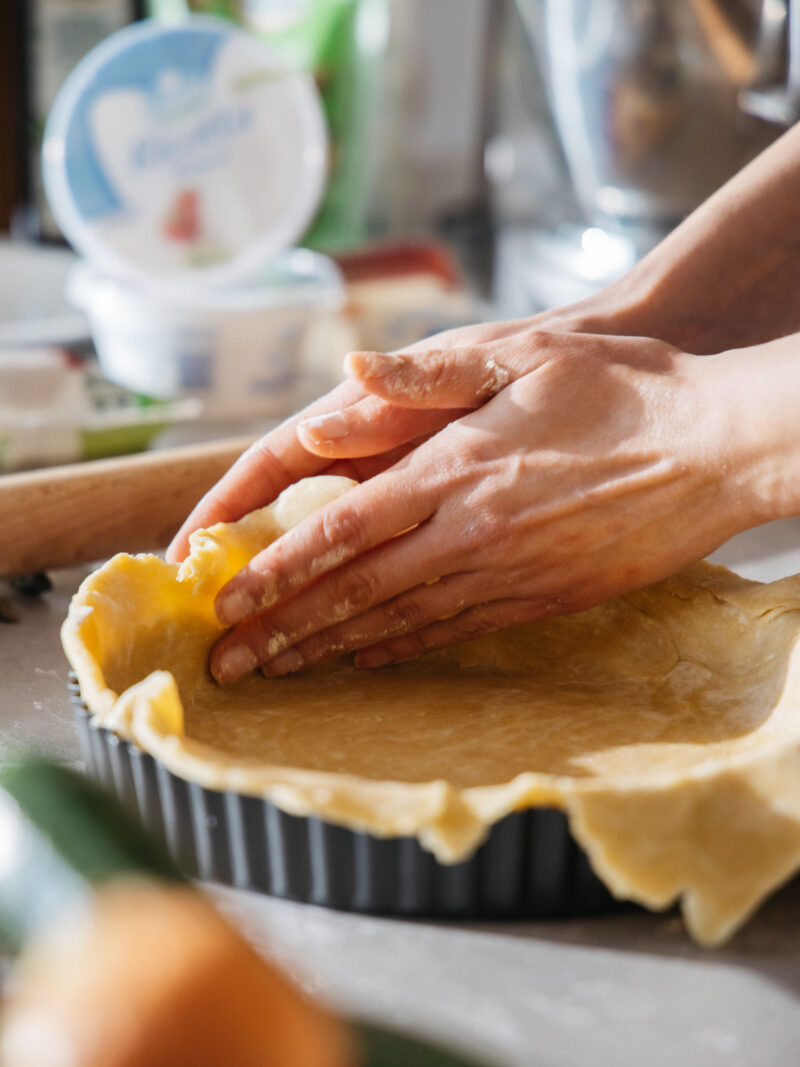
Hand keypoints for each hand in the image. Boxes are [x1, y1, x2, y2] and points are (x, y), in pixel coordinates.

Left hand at [207, 332, 766, 684]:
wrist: (720, 446)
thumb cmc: (625, 387)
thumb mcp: (525, 352)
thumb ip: (428, 369)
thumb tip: (347, 369)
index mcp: (455, 468)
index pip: (343, 530)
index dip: (278, 570)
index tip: (227, 602)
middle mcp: (471, 530)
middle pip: (357, 591)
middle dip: (284, 630)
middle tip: (228, 664)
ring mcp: (509, 571)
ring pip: (400, 622)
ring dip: (331, 649)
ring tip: (279, 673)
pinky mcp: (546, 596)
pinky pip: (458, 632)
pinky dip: (404, 650)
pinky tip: (371, 662)